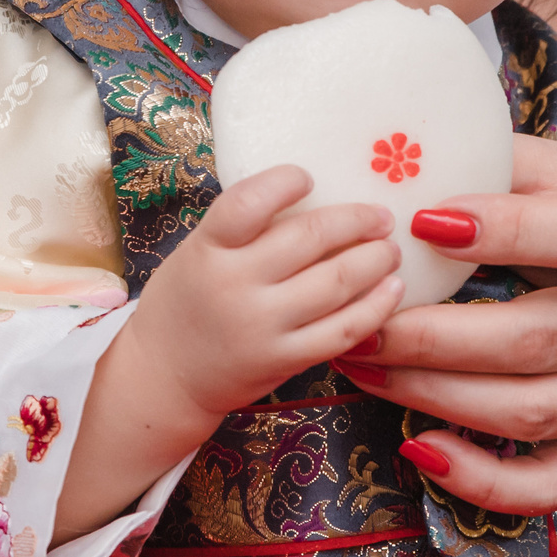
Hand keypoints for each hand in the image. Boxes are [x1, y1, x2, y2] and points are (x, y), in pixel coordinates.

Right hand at [126, 165, 403, 425]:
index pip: (249, 203)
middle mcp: (233, 286)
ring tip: (391, 250)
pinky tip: (392, 290)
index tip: (308, 178)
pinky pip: (343, 331)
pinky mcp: (284, 360)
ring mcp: (261, 326)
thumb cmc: (186, 303)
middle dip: (357, 221)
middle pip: (309, 239)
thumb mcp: (197, 252)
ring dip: (375, 261)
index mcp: (207, 248)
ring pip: (335, 284)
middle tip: (381, 217)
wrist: (164, 378)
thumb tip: (315, 197)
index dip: (285, 182)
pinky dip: (376, 308)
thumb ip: (243, 230)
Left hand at [330, 134, 556, 513]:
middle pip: (543, 338)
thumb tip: (402, 180)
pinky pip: (554, 483)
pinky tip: (421, 446)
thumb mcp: (550, 164)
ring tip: (367, 367)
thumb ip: (490, 164)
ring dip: (436, 396)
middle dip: (435, 336)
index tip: (421, 224)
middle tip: (361, 323)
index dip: (510, 232)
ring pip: (535, 412)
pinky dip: (484, 481)